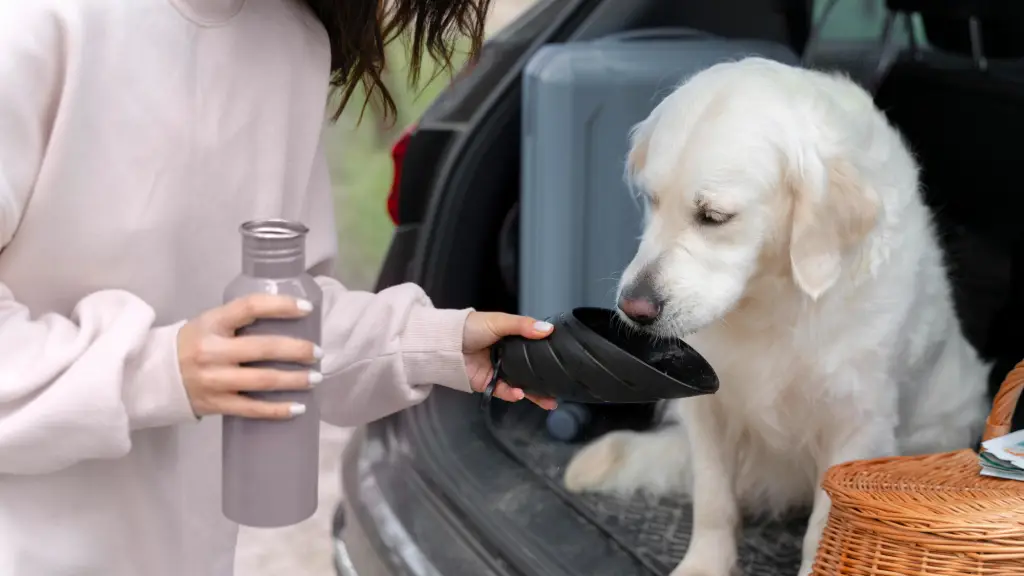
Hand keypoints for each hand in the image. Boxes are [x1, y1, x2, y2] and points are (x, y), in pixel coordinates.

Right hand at [178, 294, 320, 418]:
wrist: (153, 376)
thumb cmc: (192, 344)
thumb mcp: (209, 323)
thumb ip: (240, 321)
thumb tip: (287, 319)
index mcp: (212, 323)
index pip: (250, 307)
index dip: (281, 305)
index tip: (307, 308)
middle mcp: (212, 351)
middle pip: (263, 348)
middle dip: (297, 350)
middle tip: (318, 352)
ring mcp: (214, 380)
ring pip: (262, 380)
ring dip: (294, 380)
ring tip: (316, 377)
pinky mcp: (216, 404)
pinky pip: (252, 408)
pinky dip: (278, 409)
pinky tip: (299, 407)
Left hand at [463, 311, 557, 409]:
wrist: (445, 343)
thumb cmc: (472, 327)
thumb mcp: (499, 321)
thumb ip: (523, 326)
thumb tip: (549, 329)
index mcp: (512, 339)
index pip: (535, 347)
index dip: (548, 354)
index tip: (566, 361)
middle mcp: (508, 356)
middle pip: (531, 369)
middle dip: (546, 381)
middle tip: (563, 389)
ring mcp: (499, 370)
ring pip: (521, 384)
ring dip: (535, 393)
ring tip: (549, 401)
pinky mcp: (488, 383)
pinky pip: (503, 391)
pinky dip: (512, 393)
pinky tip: (520, 393)